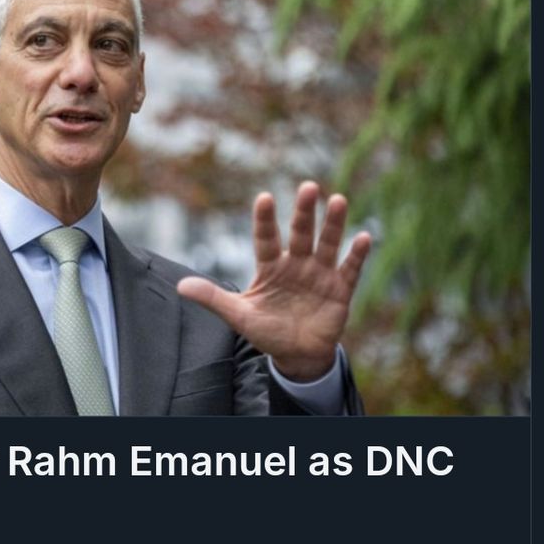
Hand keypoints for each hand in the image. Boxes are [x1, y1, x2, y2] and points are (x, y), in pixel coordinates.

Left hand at [177, 181, 370, 381]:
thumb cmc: (267, 331)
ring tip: (338, 200)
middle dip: (304, 212)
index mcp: (270, 268)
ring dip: (333, 224)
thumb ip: (212, 298)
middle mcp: (296, 265)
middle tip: (308, 187)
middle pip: (300, 234)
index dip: (265, 220)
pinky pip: (350, 269)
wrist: (296, 356)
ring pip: (327, 245)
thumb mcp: (238, 316)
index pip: (266, 239)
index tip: (264, 198)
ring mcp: (319, 275)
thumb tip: (180, 286)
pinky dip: (356, 255)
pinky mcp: (339, 290)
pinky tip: (362, 237)